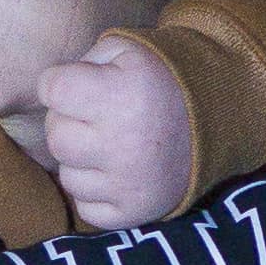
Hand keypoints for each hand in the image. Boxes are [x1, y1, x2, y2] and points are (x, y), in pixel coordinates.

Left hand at [32, 32, 196, 230]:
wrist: (214, 124)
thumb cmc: (159, 82)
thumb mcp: (128, 51)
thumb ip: (85, 61)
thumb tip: (51, 91)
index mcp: (121, 96)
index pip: (51, 90)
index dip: (58, 84)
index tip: (78, 86)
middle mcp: (123, 144)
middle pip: (56, 137)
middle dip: (69, 123)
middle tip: (94, 118)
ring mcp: (127, 184)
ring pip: (67, 175)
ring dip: (81, 160)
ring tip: (109, 145)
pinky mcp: (133, 212)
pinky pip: (85, 205)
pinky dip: (94, 191)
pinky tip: (115, 172)